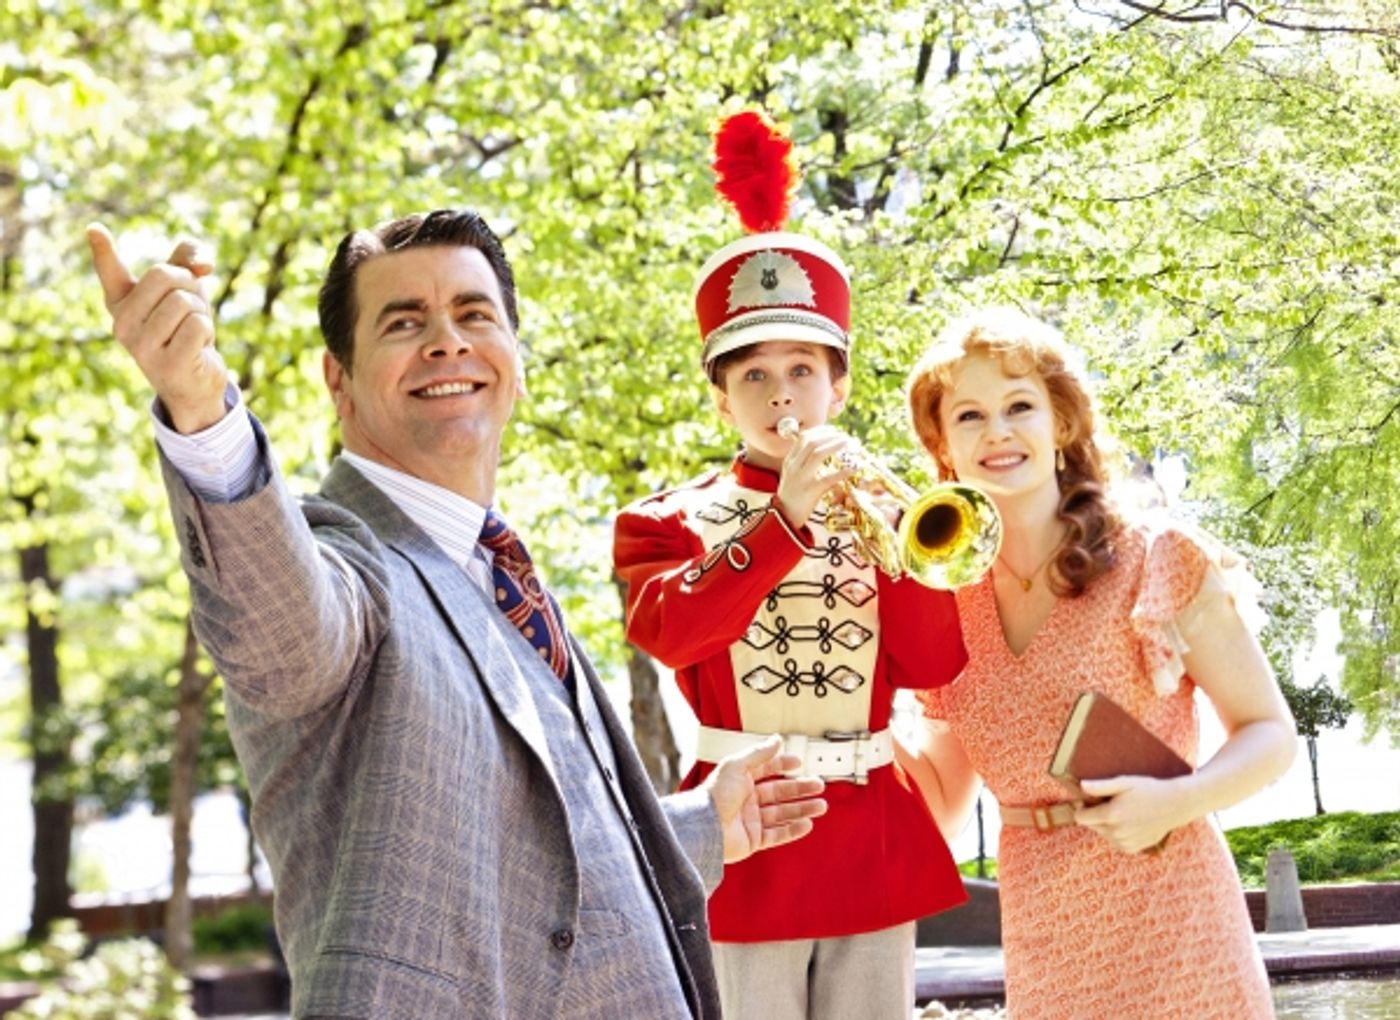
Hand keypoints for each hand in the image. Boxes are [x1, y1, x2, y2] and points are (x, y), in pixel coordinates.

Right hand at [87, 223, 228, 433]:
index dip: (103, 250)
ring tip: (193, 330)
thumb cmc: (186, 328)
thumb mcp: (186, 289)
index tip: (94, 229)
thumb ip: (188, 260)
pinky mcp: (167, 364)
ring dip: (200, 311)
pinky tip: (198, 348)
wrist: (195, 382)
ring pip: (183, 301)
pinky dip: (207, 331)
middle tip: (190, 309)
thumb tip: (203, 265)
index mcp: (121, 303)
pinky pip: (197, 325)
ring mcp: (142, 347)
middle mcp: (122, 324)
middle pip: (164, 274)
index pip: (110, 272)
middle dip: (190, 285)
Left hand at [703, 735, 826, 863]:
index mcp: (739, 781)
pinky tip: (807, 824)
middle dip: (800, 789)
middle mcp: (745, 800)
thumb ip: (758, 753)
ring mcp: (750, 820)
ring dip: (802, 809)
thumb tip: (776, 739)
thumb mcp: (736, 766)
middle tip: (818, 785)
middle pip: (778, 792)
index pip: (765, 770)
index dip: (782, 765)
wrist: (704, 829)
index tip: (798, 763)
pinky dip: (793, 830)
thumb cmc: (714, 796)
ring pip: (782, 814)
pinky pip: (777, 835)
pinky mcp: (753, 840)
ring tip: (821, 806)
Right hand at [775, 424, 854, 525]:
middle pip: (812, 442)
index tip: (834, 430)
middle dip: (830, 435)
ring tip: (847, 443)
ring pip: (817, 454)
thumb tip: (824, 449)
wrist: (784, 518)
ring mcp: (801, 478)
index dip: (820, 430)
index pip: (804, 437)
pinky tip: (853, 468)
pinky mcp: (810, 491)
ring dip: (834, 446)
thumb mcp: (793, 475)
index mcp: (790, 461)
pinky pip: (828, 479)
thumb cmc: (792, 496)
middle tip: (844, 436)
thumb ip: (804, 462)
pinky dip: (842, 472)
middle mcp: (794, 466)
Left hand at [1075, 774, 1188, 853]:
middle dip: (1095, 815)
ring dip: (1106, 824)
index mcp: (1112, 815)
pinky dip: (1117, 833)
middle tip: (1111, 803)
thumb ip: (1101, 786)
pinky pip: (1115, 841)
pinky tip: (1130, 822)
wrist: (1174, 806)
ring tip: (1123, 812)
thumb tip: (1081, 785)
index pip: (1081, 817)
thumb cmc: (1148, 790)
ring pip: (1103, 833)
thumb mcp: (1125, 782)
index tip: (1088, 800)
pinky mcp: (1132, 849)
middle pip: (1091, 825)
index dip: (1081, 807)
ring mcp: (1125, 842)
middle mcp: (1117, 832)